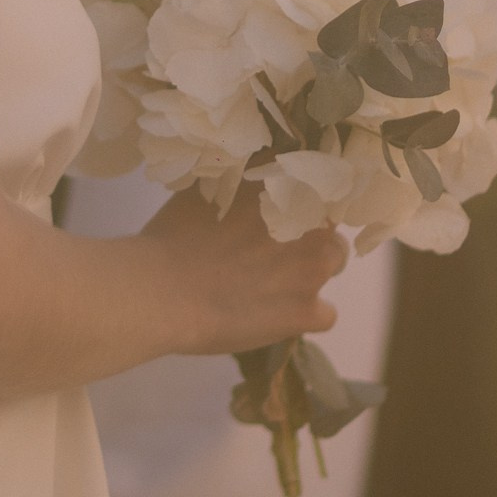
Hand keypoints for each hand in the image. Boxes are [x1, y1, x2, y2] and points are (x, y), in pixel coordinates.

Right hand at [151, 189, 346, 361]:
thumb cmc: (173, 236)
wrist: (162, 291)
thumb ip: (241, 181)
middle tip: (271, 249)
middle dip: (308, 234)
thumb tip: (252, 180)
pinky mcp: (307, 311)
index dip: (300, 199)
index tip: (280, 212)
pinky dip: (305, 315)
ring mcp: (312, 267)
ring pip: (334, 263)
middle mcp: (309, 222)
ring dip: (310, 269)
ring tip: (274, 283)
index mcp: (285, 186)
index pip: (315, 183)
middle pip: (329, 222)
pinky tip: (277, 316)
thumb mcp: (206, 188)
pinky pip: (326, 315)